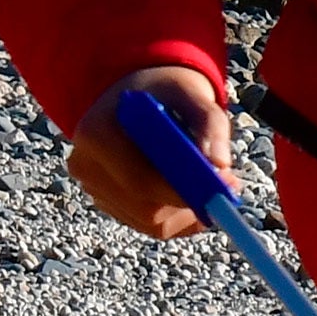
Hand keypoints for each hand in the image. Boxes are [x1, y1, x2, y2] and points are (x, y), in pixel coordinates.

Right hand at [64, 61, 229, 236]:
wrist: (135, 93)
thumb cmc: (163, 91)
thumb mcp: (190, 92)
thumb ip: (210, 123)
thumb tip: (221, 165)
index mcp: (96, 133)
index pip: (139, 180)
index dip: (182, 192)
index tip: (222, 190)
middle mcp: (85, 166)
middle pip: (143, 208)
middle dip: (191, 204)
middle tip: (230, 190)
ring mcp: (93, 188)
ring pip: (149, 221)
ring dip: (188, 211)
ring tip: (212, 182)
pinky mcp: (107, 203)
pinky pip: (149, 224)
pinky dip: (179, 215)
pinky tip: (193, 191)